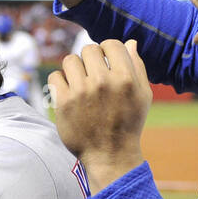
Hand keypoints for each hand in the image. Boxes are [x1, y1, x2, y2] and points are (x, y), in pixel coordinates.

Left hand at [48, 39, 152, 189]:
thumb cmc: (128, 124)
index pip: (111, 44)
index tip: (106, 64)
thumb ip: (137, 67)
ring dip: (74, 69)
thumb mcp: (142, 96)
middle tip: (92, 76)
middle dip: (91, 60)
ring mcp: (81, 92)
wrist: (110, 156)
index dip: (107, 52)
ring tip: (80, 83)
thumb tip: (130, 42)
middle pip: (89, 50)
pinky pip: (55, 76)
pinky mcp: (64, 102)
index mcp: (125, 78)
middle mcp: (103, 82)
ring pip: (70, 60)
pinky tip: (68, 92)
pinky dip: (60, 82)